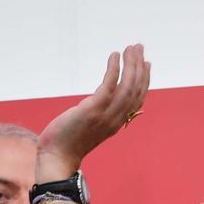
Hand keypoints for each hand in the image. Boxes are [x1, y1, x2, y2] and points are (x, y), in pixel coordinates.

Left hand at [36, 44, 149, 175]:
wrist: (57, 156)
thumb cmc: (68, 141)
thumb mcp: (90, 125)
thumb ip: (99, 113)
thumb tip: (100, 100)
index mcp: (117, 122)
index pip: (137, 99)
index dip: (144, 80)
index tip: (146, 63)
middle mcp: (116, 119)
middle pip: (135, 89)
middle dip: (139, 66)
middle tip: (138, 47)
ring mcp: (106, 115)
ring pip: (127, 86)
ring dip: (131, 64)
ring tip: (130, 48)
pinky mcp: (93, 109)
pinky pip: (109, 85)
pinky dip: (114, 69)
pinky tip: (114, 55)